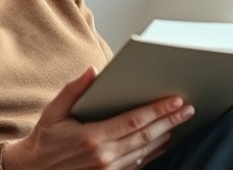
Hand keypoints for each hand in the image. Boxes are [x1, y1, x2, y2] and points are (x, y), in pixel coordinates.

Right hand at [3, 67, 194, 169]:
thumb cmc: (44, 139)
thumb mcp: (53, 111)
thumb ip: (73, 90)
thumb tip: (92, 71)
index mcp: (92, 137)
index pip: (134, 121)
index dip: (158, 110)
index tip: (175, 100)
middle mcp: (103, 156)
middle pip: (146, 136)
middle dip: (170, 121)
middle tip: (188, 108)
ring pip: (145, 151)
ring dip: (165, 136)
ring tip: (180, 122)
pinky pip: (137, 164)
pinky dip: (153, 153)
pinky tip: (162, 142)